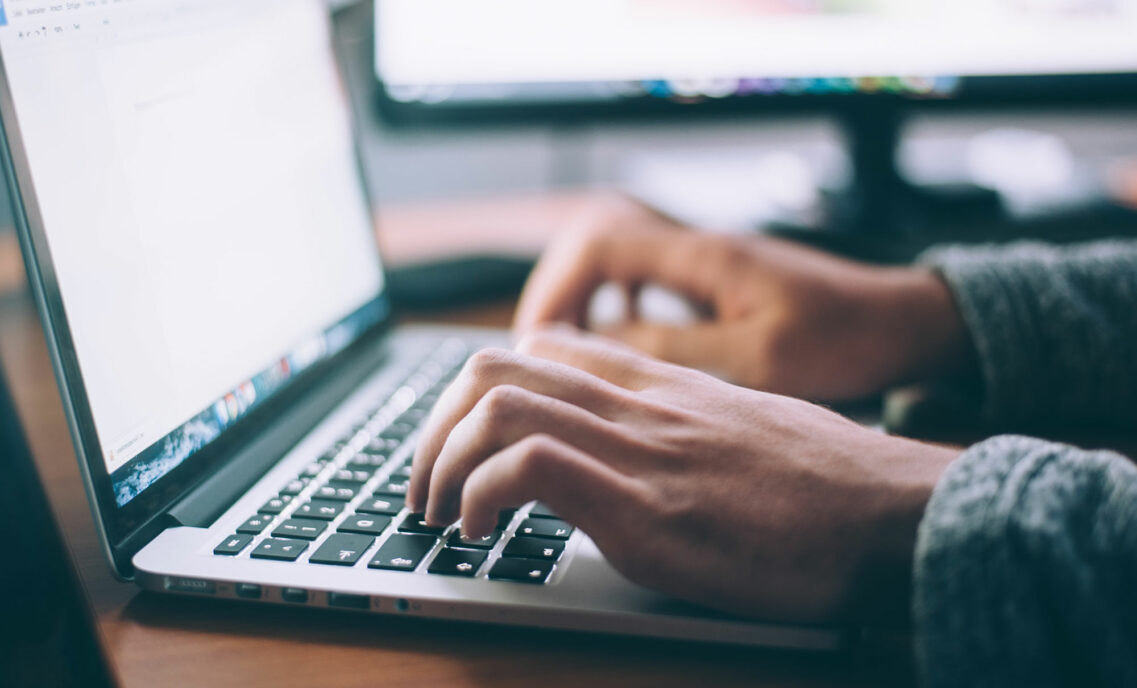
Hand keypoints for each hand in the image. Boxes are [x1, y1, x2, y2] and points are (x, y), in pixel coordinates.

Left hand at [409, 326, 958, 623]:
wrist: (899, 513)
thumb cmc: (832, 484)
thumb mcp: (746, 431)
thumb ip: (682, 425)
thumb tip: (642, 453)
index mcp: (661, 385)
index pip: (542, 347)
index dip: (479, 390)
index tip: (464, 442)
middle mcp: (640, 403)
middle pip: (495, 366)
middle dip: (434, 426)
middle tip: (426, 485)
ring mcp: (640, 450)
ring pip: (496, 404)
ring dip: (440, 461)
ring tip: (438, 513)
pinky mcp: (647, 508)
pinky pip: (529, 466)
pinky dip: (480, 495)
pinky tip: (481, 533)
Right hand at [514, 197, 971, 401]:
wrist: (905, 323)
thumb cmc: (846, 340)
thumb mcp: (757, 358)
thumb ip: (673, 350)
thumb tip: (593, 348)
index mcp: (702, 257)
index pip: (598, 244)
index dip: (555, 289)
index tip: (537, 343)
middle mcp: (698, 250)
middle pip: (595, 247)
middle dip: (558, 296)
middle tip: (539, 355)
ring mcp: (708, 264)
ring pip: (618, 266)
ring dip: (585, 305)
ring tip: (567, 358)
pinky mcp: (719, 284)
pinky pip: (647, 285)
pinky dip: (619, 312)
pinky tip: (622, 351)